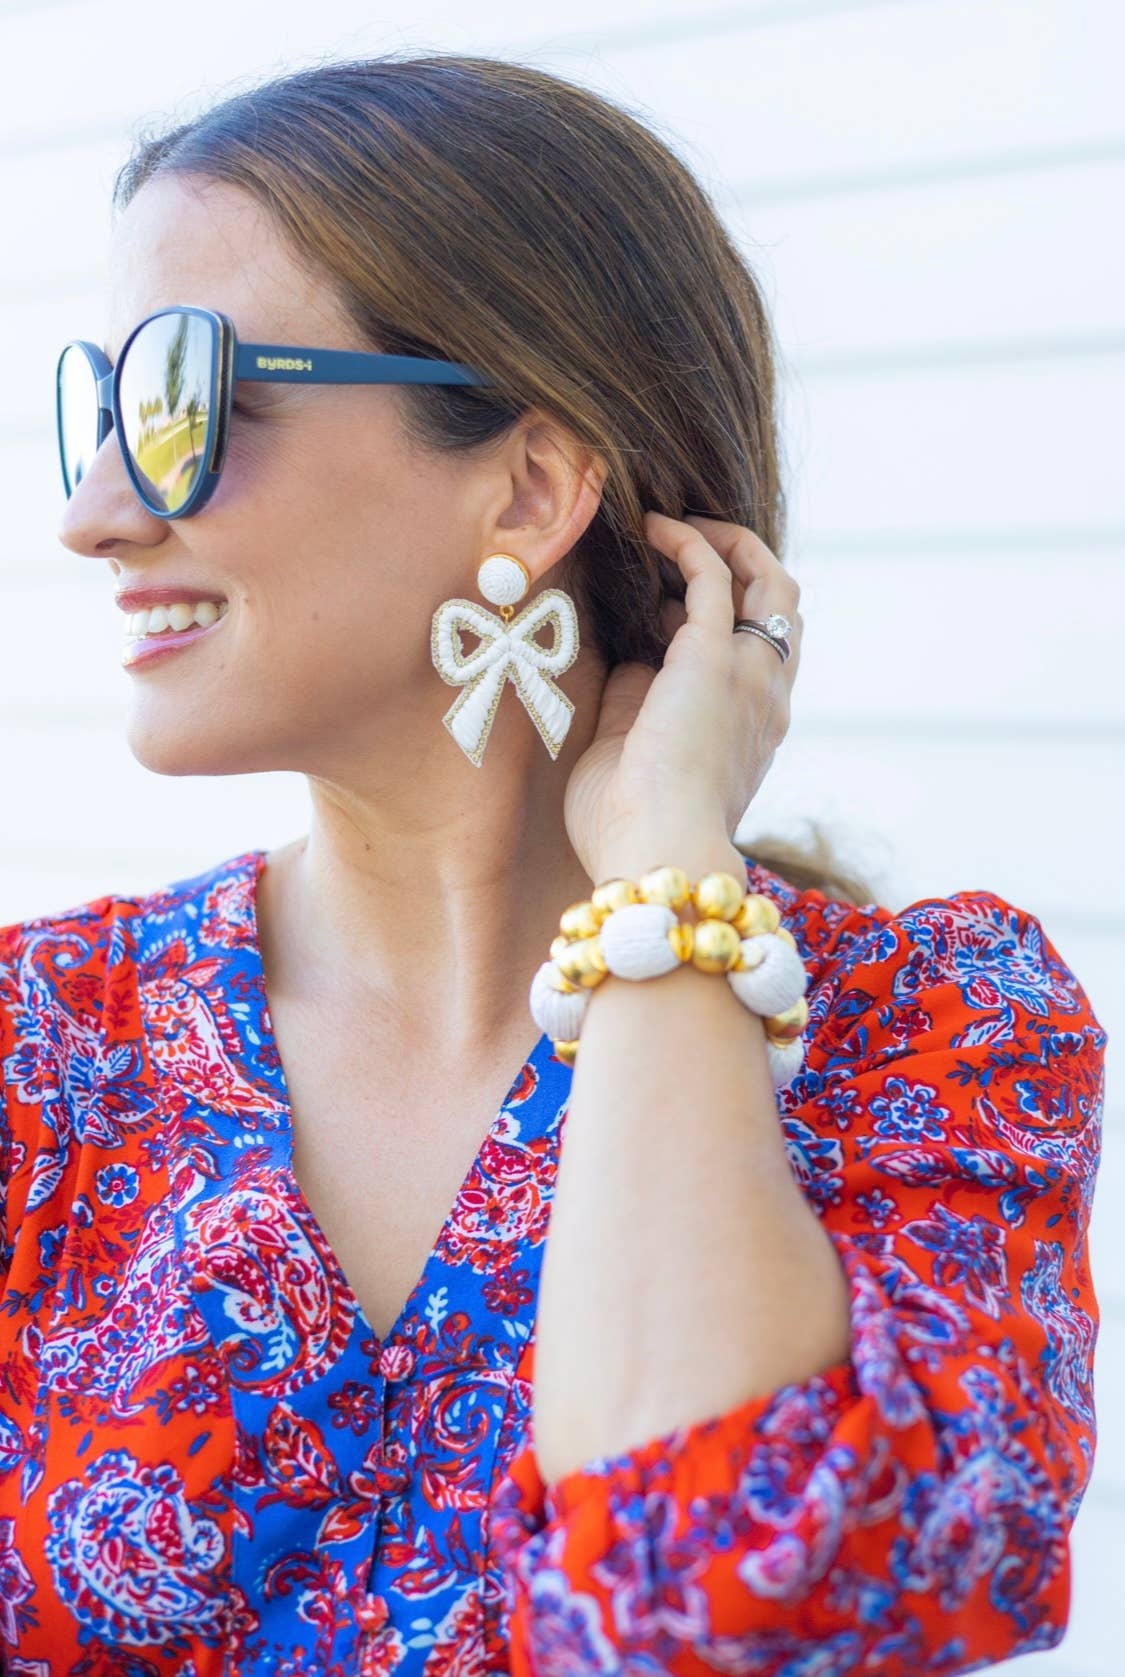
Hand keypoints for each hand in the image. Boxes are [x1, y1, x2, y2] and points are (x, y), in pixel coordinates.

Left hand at [563, 513, 802, 882]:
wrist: (654, 851)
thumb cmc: (633, 828)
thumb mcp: (637, 757)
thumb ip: (640, 704)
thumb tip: (630, 661)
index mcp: (752, 731)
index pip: (762, 654)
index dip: (724, 619)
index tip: (669, 608)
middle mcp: (767, 697)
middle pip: (783, 608)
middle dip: (746, 566)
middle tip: (694, 546)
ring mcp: (750, 674)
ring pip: (769, 580)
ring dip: (727, 543)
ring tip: (679, 525)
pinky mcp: (716, 655)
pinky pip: (714, 574)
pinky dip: (688, 542)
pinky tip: (654, 529)